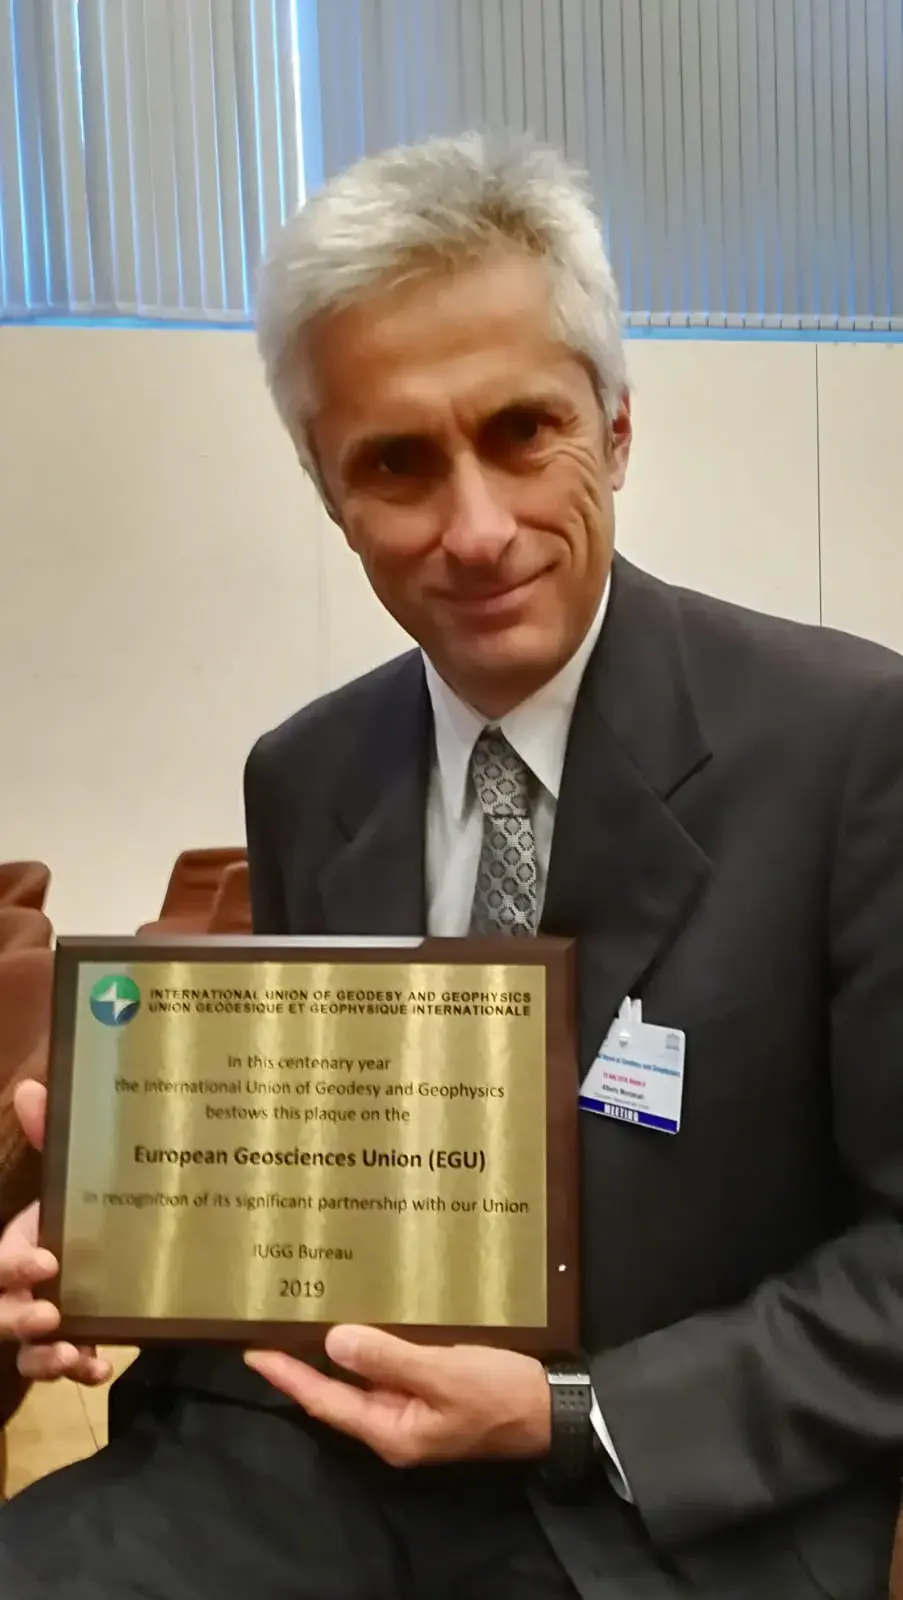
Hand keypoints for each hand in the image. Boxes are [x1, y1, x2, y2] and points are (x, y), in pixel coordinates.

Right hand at [0, 1080, 110, 1385]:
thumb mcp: (60, 1179)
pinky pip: (61, 1365)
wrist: (100, 1247)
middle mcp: (16, 1289)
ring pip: (24, 1350)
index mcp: (12, 1247)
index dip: (11, 1267)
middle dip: (15, 1318)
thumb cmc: (69, 1211)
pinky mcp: (65, 1343)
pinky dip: (78, 1369)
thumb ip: (48, 1138)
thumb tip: (31, 1086)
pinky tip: (99, 1368)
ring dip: (44, 1356)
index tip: (47, 1261)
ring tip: (72, 1355)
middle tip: (50, 1316)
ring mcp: (36, 1321)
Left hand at [245, 1325, 550, 1466]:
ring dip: (335, 1352)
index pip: (324, 1401)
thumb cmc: (498, 1395)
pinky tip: (362, 1321)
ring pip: (361, 1379)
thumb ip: (389, 1358)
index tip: (252, 1351)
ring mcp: (412, 1411)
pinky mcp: (430, 1393)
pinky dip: (369, 1347)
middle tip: (273, 1325)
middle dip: (303, 1363)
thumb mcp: (443, 1373)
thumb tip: (333, 1341)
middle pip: (336, 1393)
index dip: (287, 1376)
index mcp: (391, 1430)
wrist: (551, 1408)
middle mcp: (394, 1425)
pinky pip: (387, 1370)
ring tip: (306, 1319)